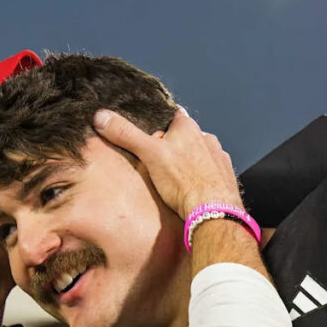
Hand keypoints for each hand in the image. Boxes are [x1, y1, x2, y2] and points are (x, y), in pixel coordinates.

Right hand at [92, 108, 241, 217]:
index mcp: (188, 127)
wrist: (213, 211)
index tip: (148, 133)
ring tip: (173, 177)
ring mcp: (218, 156)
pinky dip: (201, 175)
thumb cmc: (182, 181)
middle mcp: (207, 137)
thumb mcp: (149, 154)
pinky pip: (210, 170)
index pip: (170, 115)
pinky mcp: (225, 175)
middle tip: (155, 160)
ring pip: (198, 153)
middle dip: (171, 145)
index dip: (157, 123)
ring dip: (187, 160)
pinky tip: (192, 187)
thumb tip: (100, 116)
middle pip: (183, 135)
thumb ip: (126, 134)